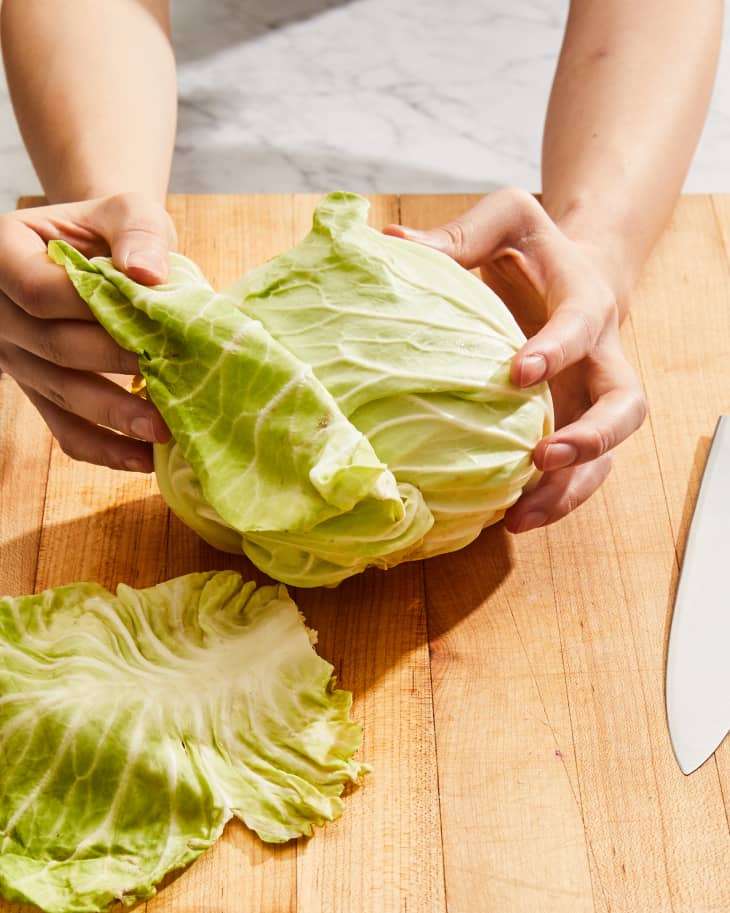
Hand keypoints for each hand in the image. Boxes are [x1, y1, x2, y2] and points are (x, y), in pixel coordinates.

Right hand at [0, 192, 174, 471]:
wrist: (104, 256)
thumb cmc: (115, 233)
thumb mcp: (127, 211)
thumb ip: (136, 232)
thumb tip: (145, 274)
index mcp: (8, 254)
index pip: (39, 291)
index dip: (90, 310)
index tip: (145, 324)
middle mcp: (0, 311)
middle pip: (53, 347)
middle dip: (113, 365)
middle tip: (169, 379)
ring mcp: (18, 357)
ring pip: (60, 393)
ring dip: (113, 415)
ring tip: (162, 431)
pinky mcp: (43, 391)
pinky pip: (64, 428)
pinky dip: (104, 448)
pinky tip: (143, 460)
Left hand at [384, 187, 646, 531]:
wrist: (575, 275)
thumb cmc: (536, 250)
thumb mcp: (508, 222)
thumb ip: (459, 234)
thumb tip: (389, 241)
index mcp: (586, 302)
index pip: (582, 327)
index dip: (558, 350)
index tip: (517, 372)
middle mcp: (602, 358)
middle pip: (623, 406)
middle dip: (591, 436)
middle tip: (544, 457)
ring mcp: (592, 401)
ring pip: (607, 456)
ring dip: (570, 489)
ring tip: (520, 516)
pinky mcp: (576, 426)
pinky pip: (578, 474)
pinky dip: (552, 500)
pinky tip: (510, 518)